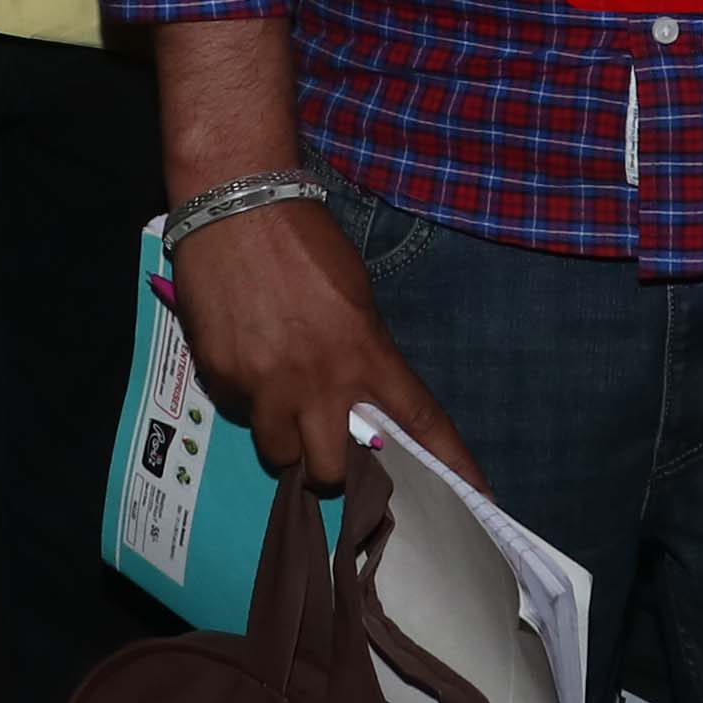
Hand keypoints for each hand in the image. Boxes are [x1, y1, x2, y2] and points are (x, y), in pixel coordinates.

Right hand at [170, 194, 476, 502]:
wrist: (237, 206)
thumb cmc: (304, 240)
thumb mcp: (355, 294)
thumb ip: (361, 350)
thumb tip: (358, 393)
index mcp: (365, 354)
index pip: (419, 421)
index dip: (452, 463)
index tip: (480, 497)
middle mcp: (319, 382)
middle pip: (329, 472)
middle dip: (328, 466)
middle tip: (321, 438)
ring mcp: (266, 387)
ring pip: (279, 455)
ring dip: (283, 436)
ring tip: (276, 395)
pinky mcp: (221, 380)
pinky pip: (238, 413)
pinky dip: (245, 399)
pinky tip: (243, 357)